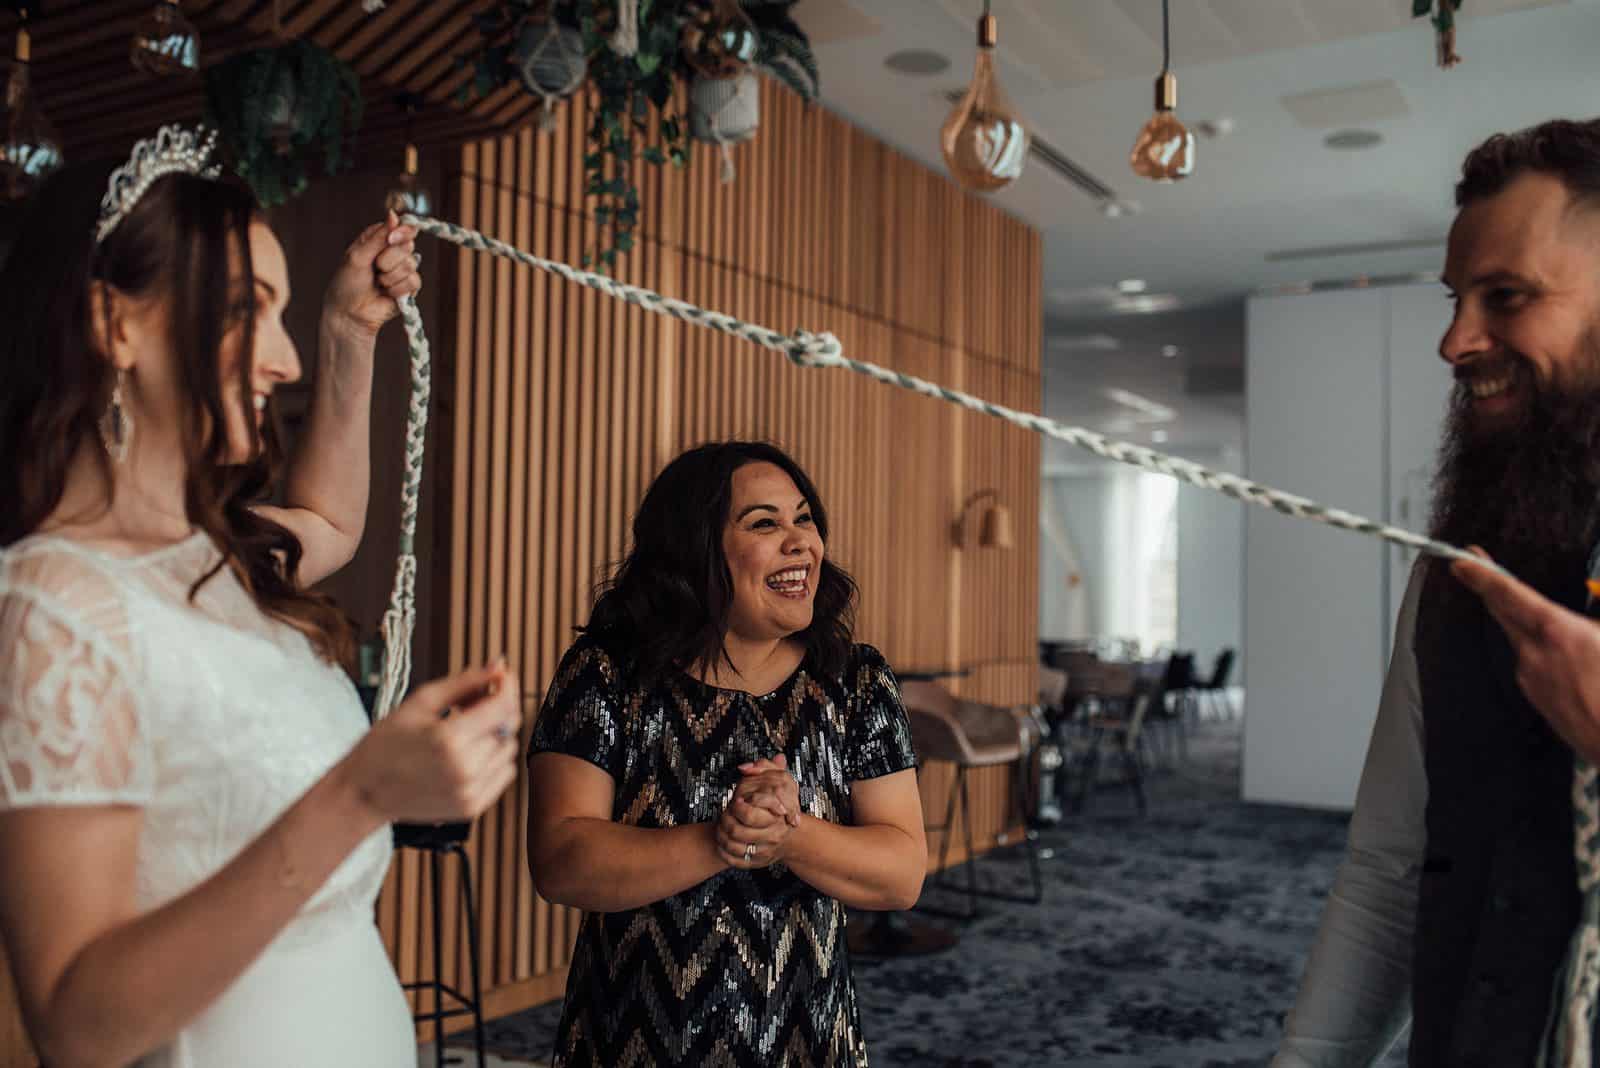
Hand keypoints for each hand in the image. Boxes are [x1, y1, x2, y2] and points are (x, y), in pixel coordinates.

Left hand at [322, 212, 420, 340]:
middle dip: (389, 259)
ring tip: (378, 283)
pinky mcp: (409, 288)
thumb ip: (378, 236)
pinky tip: (386, 293)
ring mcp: (401, 270)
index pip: (401, 227)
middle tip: (375, 268)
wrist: (349, 314)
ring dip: (390, 277)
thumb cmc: (347, 284)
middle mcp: (392, 252)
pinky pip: (414, 281)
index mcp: (379, 239)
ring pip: (411, 264)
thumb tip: (394, 214)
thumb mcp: (358, 256)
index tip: (392, 239)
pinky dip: (397, 289)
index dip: (401, 232)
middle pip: (408, 244)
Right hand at [340, 660, 521, 824]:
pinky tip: (467, 755)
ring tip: (463, 733)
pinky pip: (505, 773)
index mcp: (448, 739)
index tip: (501, 677)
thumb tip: (498, 665)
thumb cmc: (385, 745)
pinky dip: (494, 760)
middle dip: (495, 709)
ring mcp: (470, 791)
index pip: (503, 705)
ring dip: (494, 735)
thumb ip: (464, 682)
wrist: (364, 793)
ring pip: (508, 749)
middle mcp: (464, 769)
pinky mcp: (472, 807)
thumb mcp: (419, 703)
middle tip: (470, 705)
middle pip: (507, 726)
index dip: (506, 685)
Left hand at [716, 755, 800, 868]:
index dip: (735, 807)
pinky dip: (724, 853)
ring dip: (721, 836)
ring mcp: (765, 851)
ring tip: (720, 826)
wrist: (791, 836)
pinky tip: (722, 843)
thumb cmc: (784, 805)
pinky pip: (735, 861)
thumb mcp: (779, 780)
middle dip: (724, 820)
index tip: (734, 800)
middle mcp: (772, 837)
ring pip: (733, 847)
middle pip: (736, 831)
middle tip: (723, 813)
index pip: (748, 815)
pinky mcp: (757, 863)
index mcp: (776, 819)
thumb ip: (763, 769)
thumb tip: (745, 768)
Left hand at [1453, 549, 1599, 763]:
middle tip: (1480, 571)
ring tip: (1575, 641)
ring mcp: (1533, 680)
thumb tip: (1589, 602)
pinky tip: (1576, 668)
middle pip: (1506, 615)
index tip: (1462, 560)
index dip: (1482, 574)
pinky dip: (1547, 659)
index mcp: (1557, 633)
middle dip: (1495, 593)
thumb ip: (1593, 620)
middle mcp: (1535, 655)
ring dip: (1536, 632)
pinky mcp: (1537, 700)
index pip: (1509, 595)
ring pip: (1525, 643)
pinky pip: (1536, 667)